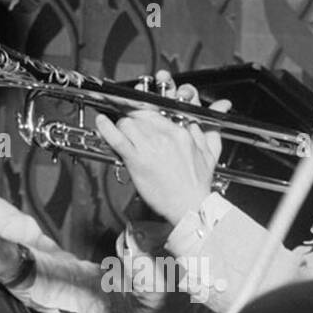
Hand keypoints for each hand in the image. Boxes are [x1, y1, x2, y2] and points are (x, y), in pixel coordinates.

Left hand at [93, 86, 231, 225]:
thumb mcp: (210, 153)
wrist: (190, 206)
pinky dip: (107, 128)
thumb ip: (210, 131)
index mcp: (182, 131)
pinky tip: (101, 121)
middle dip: (134, 116)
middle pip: (142, 112)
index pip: (161, 108)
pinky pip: (119, 139)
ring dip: (122, 125)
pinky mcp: (138, 160)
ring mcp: (152, 147)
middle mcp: (167, 135)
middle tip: (129, 120)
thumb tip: (208, 116)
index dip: (148, 106)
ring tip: (121, 130)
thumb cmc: (198, 184)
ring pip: (129, 122)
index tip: (143, 107)